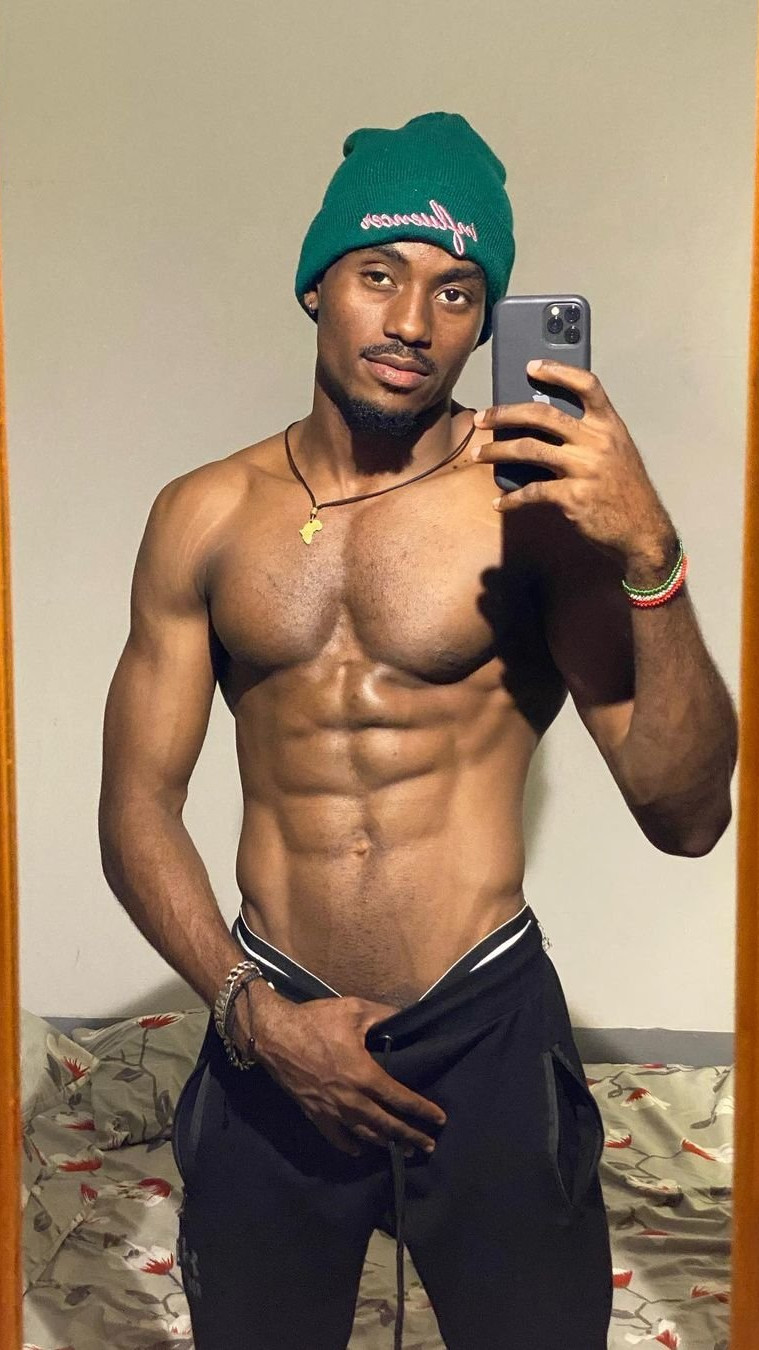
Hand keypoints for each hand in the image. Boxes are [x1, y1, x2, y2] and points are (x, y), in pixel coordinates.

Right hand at [238, 992, 447, 1157]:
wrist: (273, 1035)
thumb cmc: (315, 1021)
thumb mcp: (354, 1010)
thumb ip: (384, 1015)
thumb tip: (405, 1016)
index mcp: (364, 1075)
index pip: (400, 1099)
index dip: (422, 1111)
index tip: (439, 1119)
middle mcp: (351, 1099)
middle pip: (387, 1126)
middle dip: (410, 1136)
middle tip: (428, 1146)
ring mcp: (332, 1111)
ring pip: (365, 1136)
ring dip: (386, 1144)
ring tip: (403, 1150)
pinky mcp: (314, 1114)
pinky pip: (336, 1138)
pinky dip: (351, 1146)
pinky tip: (361, 1149)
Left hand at [472, 359, 676, 571]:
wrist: (642, 530)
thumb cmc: (625, 490)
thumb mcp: (617, 452)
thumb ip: (590, 435)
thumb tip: (545, 426)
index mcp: (609, 425)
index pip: (587, 385)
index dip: (558, 371)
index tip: (531, 366)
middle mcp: (597, 441)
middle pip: (543, 414)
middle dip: (505, 414)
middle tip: (482, 418)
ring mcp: (584, 468)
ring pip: (529, 449)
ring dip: (497, 451)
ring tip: (478, 454)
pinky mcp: (572, 496)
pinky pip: (532, 492)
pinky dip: (511, 499)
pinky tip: (500, 502)